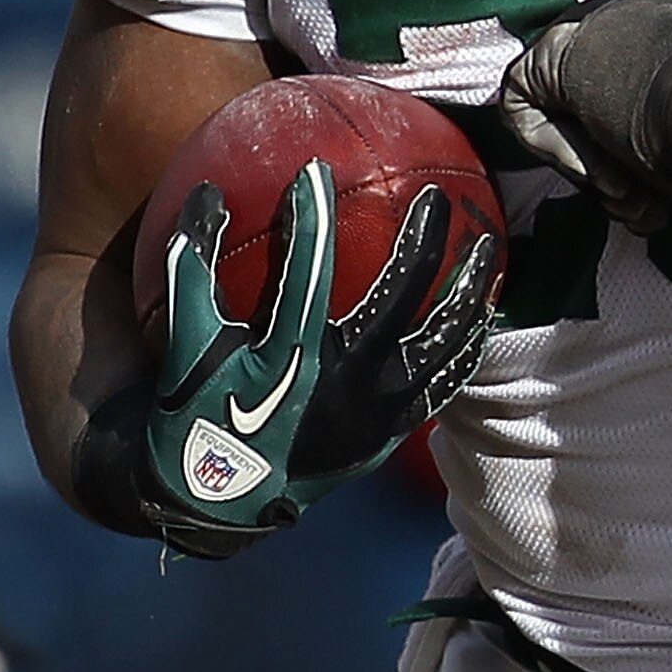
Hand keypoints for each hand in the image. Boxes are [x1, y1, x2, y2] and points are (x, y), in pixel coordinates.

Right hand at [101, 164, 496, 554]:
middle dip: (422, 239)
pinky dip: (466, 345)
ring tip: (486, 248)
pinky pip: (445, 382)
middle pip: (401, 296)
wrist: (220, 503)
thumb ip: (193, 267)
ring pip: (442, 340)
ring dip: (467, 289)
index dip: (311, 218)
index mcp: (287, 356)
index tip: (316, 169)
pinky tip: (481, 314)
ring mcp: (376, 410)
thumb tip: (205, 191)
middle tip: (436, 198)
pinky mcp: (394, 431)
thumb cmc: (195, 410)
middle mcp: (342, 381)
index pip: (308, 271)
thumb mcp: (185, 342)